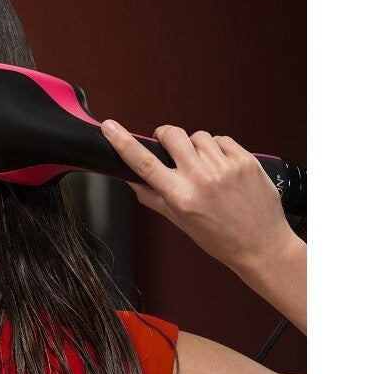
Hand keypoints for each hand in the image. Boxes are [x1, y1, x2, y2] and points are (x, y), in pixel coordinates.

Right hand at [99, 120, 296, 278]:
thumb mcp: (182, 223)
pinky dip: (218, 149)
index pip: (144, 163)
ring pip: (198, 136)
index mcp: (181, 197)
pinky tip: (222, 167)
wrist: (262, 245)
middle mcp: (202, 179)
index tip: (110, 128)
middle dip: (166, 135)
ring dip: (195, 146)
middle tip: (169, 146)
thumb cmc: (223, 240)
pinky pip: (222, 139)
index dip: (123, 142)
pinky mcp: (245, 160)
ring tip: (205, 166)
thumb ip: (155, 199)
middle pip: (172, 135)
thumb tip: (133, 181)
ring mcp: (225, 167)